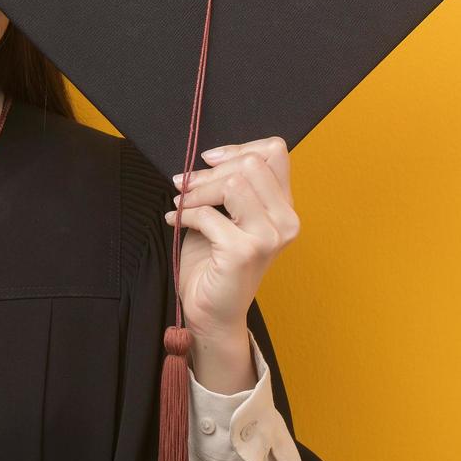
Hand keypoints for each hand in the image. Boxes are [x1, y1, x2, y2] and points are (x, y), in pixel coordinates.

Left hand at [163, 136, 300, 338]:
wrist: (211, 312)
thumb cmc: (216, 262)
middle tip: (184, 184)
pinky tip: (175, 222)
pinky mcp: (245, 251)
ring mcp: (268, 237)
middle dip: (210, 172)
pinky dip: (186, 215)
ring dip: (197, 191)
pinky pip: (209, 215)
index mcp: (284, 207)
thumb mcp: (229, 215)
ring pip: (234, 183)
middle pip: (252, 163)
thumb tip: (212, 157)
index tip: (209, 160)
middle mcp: (285, 221)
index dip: (238, 148)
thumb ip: (233, 186)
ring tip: (180, 203)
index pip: (275, 152)